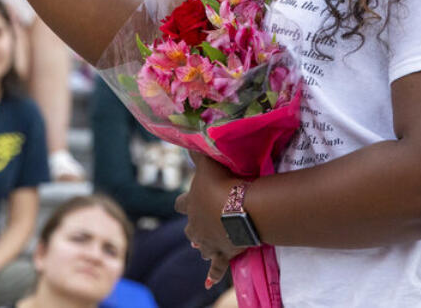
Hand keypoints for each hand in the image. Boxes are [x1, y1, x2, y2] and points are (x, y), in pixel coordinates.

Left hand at [175, 154, 244, 286]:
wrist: (239, 208)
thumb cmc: (222, 183)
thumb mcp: (207, 163)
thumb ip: (197, 151)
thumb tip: (188, 135)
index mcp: (191, 205)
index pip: (181, 204)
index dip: (184, 202)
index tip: (186, 201)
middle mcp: (195, 226)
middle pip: (190, 228)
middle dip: (194, 226)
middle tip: (198, 226)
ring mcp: (208, 242)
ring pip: (201, 247)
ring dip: (202, 245)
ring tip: (201, 247)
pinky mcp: (222, 253)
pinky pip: (216, 268)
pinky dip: (212, 275)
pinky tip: (208, 284)